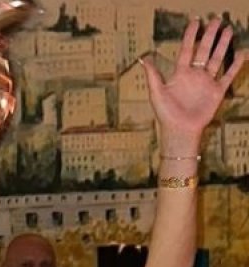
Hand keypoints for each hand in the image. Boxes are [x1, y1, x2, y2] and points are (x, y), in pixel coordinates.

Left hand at [141, 18, 245, 147]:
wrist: (180, 130)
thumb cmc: (166, 114)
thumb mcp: (156, 93)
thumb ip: (153, 75)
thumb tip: (143, 59)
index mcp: (180, 73)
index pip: (187, 49)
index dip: (191, 35)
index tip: (196, 21)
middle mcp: (194, 75)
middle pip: (204, 50)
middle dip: (210, 35)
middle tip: (217, 20)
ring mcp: (207, 82)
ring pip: (217, 59)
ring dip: (223, 45)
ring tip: (229, 30)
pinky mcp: (217, 91)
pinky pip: (228, 75)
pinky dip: (235, 65)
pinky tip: (241, 53)